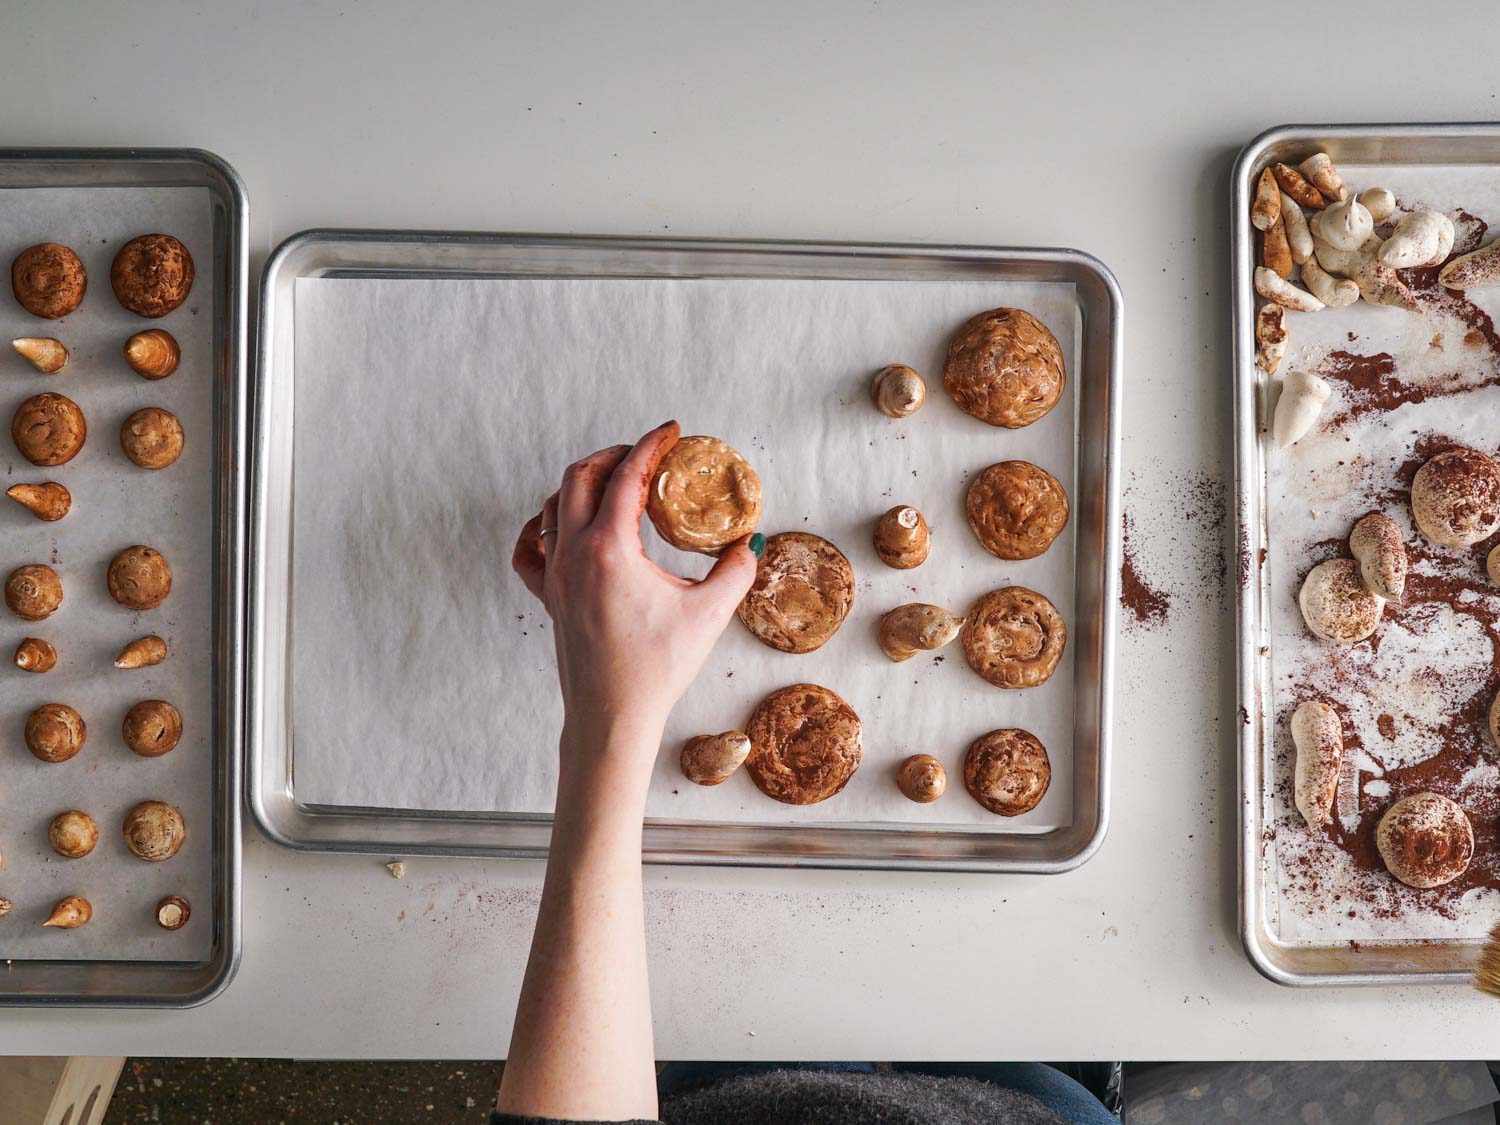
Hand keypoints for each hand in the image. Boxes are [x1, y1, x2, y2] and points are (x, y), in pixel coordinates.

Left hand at [512, 421, 758, 776]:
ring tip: (613, 483)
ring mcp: (555, 576)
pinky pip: (530, 549)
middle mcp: (574, 554)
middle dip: (613, 456)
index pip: (627, 477)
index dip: (650, 446)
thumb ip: (735, 571)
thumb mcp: (709, 615)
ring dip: (582, 484)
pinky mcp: (549, 598)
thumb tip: (750, 543)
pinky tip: (560, 526)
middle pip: (580, 477)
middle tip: (644, 455)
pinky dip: (542, 527)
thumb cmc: (658, 668)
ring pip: (552, 506)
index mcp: (610, 549)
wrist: (612, 717)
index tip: (671, 431)